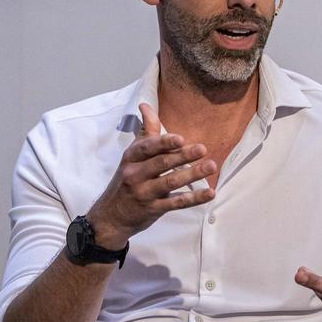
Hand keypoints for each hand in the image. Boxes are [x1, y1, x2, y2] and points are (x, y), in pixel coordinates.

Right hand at [87, 103, 215, 247]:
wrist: (111, 216)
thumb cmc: (127, 179)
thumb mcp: (132, 155)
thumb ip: (146, 131)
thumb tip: (145, 105)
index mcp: (132, 158)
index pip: (147, 147)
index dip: (164, 143)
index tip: (181, 138)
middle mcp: (135, 174)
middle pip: (161, 163)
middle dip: (182, 156)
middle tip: (203, 149)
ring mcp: (144, 193)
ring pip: (170, 183)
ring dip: (192, 174)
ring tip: (211, 166)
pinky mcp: (153, 209)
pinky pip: (176, 203)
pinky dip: (194, 198)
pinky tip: (210, 193)